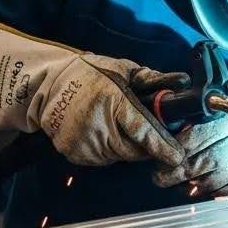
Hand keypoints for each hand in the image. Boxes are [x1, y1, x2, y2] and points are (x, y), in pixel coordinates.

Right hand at [0, 23, 187, 167]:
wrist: (47, 86)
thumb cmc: (90, 74)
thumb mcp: (122, 69)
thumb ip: (151, 79)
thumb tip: (180, 82)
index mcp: (113, 101)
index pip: (142, 130)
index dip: (161, 146)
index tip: (176, 156)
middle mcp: (98, 124)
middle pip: (134, 149)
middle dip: (145, 145)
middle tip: (144, 131)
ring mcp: (83, 141)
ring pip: (118, 156)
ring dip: (125, 147)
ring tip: (115, 125)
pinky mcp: (72, 153)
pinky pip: (101, 159)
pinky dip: (108, 150)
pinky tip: (101, 132)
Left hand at [153, 96, 227, 197]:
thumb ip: (216, 114)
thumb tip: (181, 125)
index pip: (203, 134)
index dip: (181, 146)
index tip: (166, 152)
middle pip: (206, 159)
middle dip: (179, 169)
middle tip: (160, 175)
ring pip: (213, 178)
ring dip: (189, 183)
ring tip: (171, 182)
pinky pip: (224, 191)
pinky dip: (206, 192)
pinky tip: (193, 189)